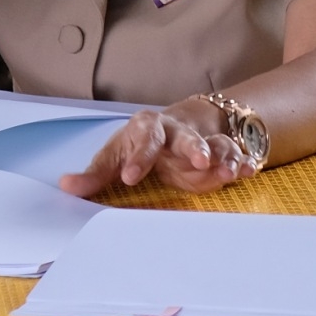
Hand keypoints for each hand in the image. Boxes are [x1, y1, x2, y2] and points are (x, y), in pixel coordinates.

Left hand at [59, 104, 250, 196]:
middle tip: (198, 162)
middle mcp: (177, 132)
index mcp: (147, 129)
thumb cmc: (139, 146)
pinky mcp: (220, 154)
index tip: (131, 177)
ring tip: (229, 171)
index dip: (138, 157)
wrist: (176, 129)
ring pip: (216, 145)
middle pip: (185, 136)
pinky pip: (234, 155)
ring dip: (223, 156)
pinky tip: (248, 172)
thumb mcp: (116, 156)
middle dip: (193, 148)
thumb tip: (67, 187)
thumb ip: (96, 174)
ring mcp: (202, 141)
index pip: (142, 138)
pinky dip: (242, 163)